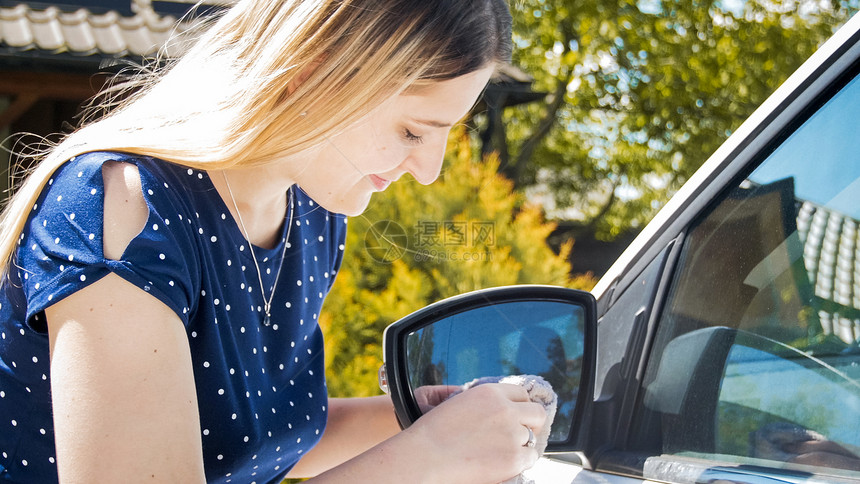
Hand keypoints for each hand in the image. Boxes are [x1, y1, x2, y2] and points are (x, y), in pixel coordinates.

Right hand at [404, 382, 546, 483]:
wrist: (425, 456)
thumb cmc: (434, 433)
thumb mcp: (460, 403)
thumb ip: (484, 403)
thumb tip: (500, 410)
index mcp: (491, 393)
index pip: (522, 395)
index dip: (520, 407)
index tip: (517, 416)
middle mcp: (506, 410)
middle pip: (537, 413)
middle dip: (530, 423)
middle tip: (519, 434)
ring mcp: (512, 434)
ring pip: (533, 438)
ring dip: (522, 445)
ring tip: (503, 452)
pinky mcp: (514, 457)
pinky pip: (530, 458)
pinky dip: (520, 462)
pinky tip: (503, 463)